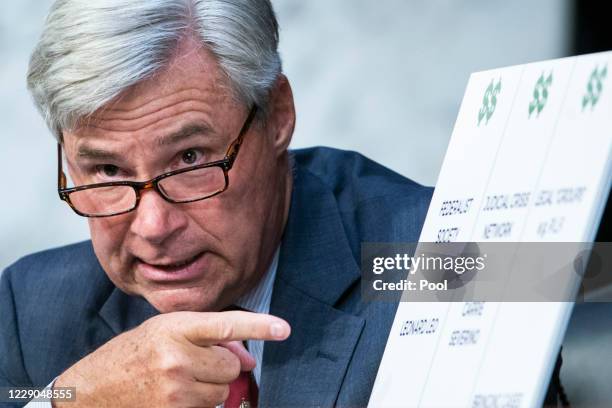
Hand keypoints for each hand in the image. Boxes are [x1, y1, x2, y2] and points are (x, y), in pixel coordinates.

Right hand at [52, 311, 289, 406]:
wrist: (90, 392)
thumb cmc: (130, 355)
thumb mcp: (164, 332)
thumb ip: (208, 338)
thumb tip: (249, 358)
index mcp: (174, 328)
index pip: (225, 325)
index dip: (259, 326)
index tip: (284, 329)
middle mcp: (176, 359)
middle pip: (230, 366)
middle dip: (221, 366)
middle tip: (195, 363)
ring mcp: (175, 391)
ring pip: (222, 392)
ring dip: (210, 388)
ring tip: (179, 381)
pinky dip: (199, 404)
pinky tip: (175, 396)